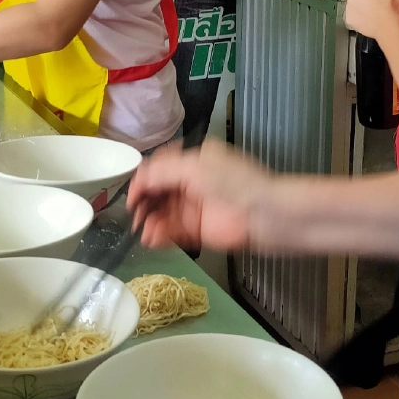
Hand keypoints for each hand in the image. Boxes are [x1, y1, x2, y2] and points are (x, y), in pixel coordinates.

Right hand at [128, 139, 272, 250]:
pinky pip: (173, 232)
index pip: (160, 168)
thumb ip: (164, 172)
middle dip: (144, 203)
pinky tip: (151, 238)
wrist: (266, 215)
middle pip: (158, 192)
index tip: (132, 194)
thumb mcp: (195, 167)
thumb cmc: (237, 184)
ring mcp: (196, 208)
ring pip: (163, 214)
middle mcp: (193, 182)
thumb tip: (140, 178)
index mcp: (195, 160)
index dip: (143, 180)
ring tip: (142, 229)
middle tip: (134, 214)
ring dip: (150, 221)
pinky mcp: (200, 231)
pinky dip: (160, 235)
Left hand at [345, 0, 398, 40]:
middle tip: (380, 1)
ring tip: (376, 12)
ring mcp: (349, 10)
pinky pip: (356, 17)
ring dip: (363, 7)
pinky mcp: (350, 22)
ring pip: (356, 5)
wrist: (391, 25)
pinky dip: (362, 18)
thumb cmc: (393, 3)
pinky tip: (371, 20)